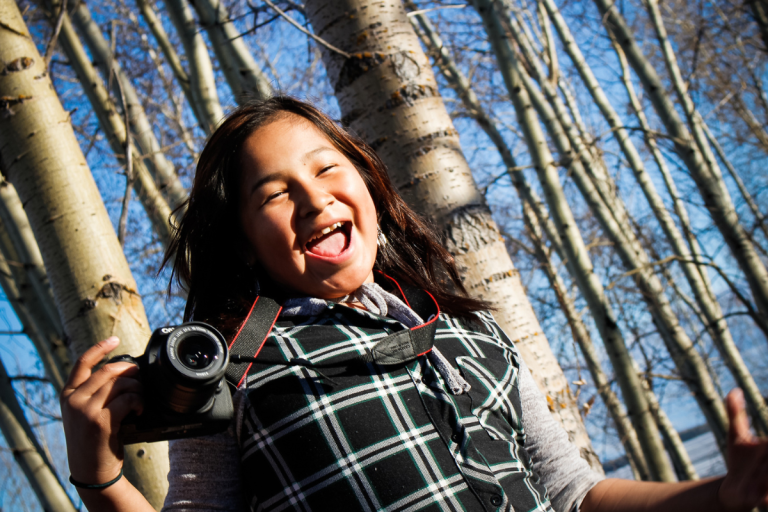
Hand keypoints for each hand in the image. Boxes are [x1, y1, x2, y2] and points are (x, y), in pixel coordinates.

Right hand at [60, 337, 142, 485]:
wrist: (91, 470)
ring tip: (139, 400)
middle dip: (130, 371)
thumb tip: (122, 371)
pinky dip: (138, 402)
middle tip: (139, 378)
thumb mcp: (84, 413)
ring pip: (121, 384)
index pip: (82, 362)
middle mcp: (73, 400)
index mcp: (67, 394)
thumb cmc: (94, 439)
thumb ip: (93, 392)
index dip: (100, 347)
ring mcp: (85, 410)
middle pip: (109, 371)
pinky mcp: (100, 421)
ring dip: (137, 389)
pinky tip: (139, 409)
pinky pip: (127, 400)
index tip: (115, 339)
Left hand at [718, 388, 767, 511]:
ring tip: (754, 477)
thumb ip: (736, 414)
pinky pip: (767, 498)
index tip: (760, 444)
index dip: (764, 446)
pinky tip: (761, 497)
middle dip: (764, 464)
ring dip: (763, 477)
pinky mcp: (767, 499)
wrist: (735, 491)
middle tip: (756, 458)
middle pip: (767, 459)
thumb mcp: (737, 436)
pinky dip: (764, 497)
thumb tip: (734, 391)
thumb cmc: (740, 461)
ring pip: (767, 477)